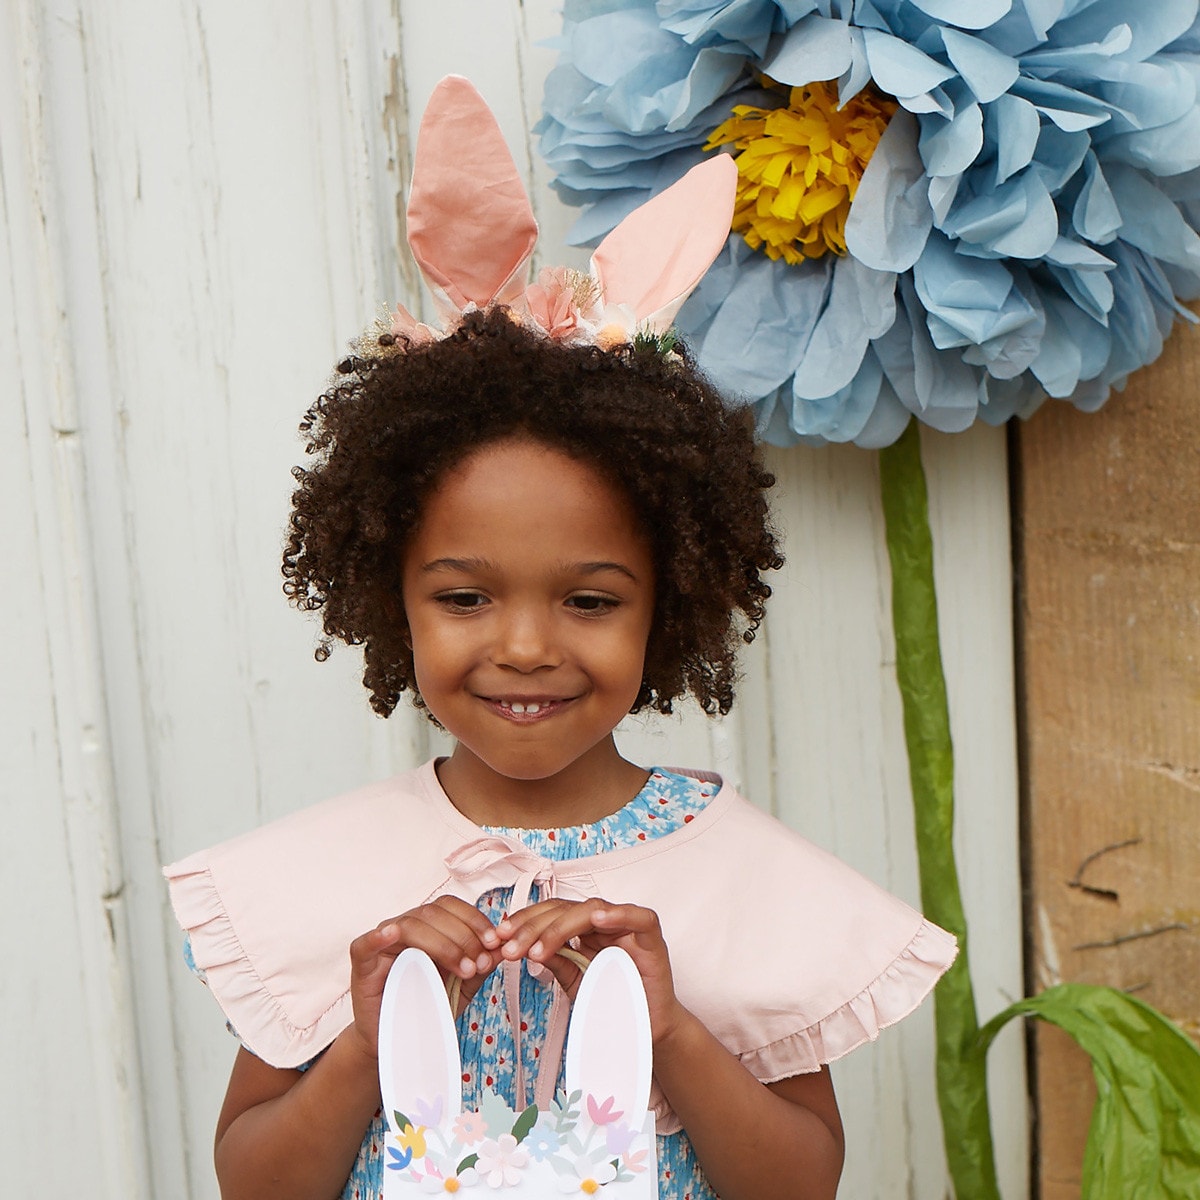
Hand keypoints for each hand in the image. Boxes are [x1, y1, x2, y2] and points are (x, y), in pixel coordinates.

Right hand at [346, 897, 502, 1060]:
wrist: (398, 1040)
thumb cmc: (428, 1007)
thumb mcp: (462, 985)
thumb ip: (480, 964)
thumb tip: (503, 946)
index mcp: (429, 927)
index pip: (451, 907)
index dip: (474, 920)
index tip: (494, 942)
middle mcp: (406, 928)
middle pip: (434, 913)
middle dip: (463, 935)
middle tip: (478, 963)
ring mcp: (383, 943)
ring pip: (410, 924)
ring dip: (441, 944)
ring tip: (461, 969)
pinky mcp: (362, 964)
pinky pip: (365, 943)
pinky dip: (378, 936)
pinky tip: (392, 934)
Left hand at [494, 898, 686, 1045]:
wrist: (647, 1032)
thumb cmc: (613, 1004)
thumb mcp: (575, 982)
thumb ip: (555, 962)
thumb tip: (522, 946)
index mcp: (584, 929)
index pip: (551, 914)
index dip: (524, 922)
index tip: (498, 939)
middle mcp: (604, 922)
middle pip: (564, 909)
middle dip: (532, 927)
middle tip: (509, 947)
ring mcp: (627, 926)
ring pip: (590, 909)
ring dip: (560, 927)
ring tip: (537, 950)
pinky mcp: (651, 936)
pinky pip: (636, 916)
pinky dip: (617, 914)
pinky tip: (595, 920)